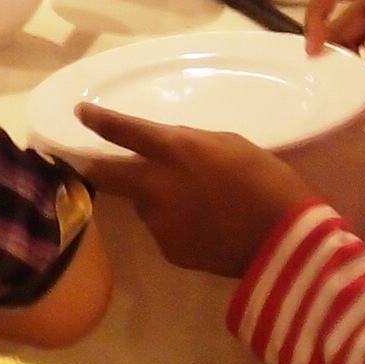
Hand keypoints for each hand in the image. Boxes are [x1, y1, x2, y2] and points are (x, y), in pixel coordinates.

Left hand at [75, 105, 319, 277]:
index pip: (121, 130)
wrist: (284, 239)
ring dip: (156, 200)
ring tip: (196, 204)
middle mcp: (155, 185)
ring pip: (144, 205)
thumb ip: (190, 145)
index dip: (98, 120)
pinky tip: (205, 227)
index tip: (80, 113)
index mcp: (173, 149)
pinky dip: (176, 226)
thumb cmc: (266, 181)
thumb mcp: (228, 145)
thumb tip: (169, 153)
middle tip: (92, 165)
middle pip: (107, 174)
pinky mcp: (169, 250)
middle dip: (95, 168)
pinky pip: (164, 231)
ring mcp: (159, 221)